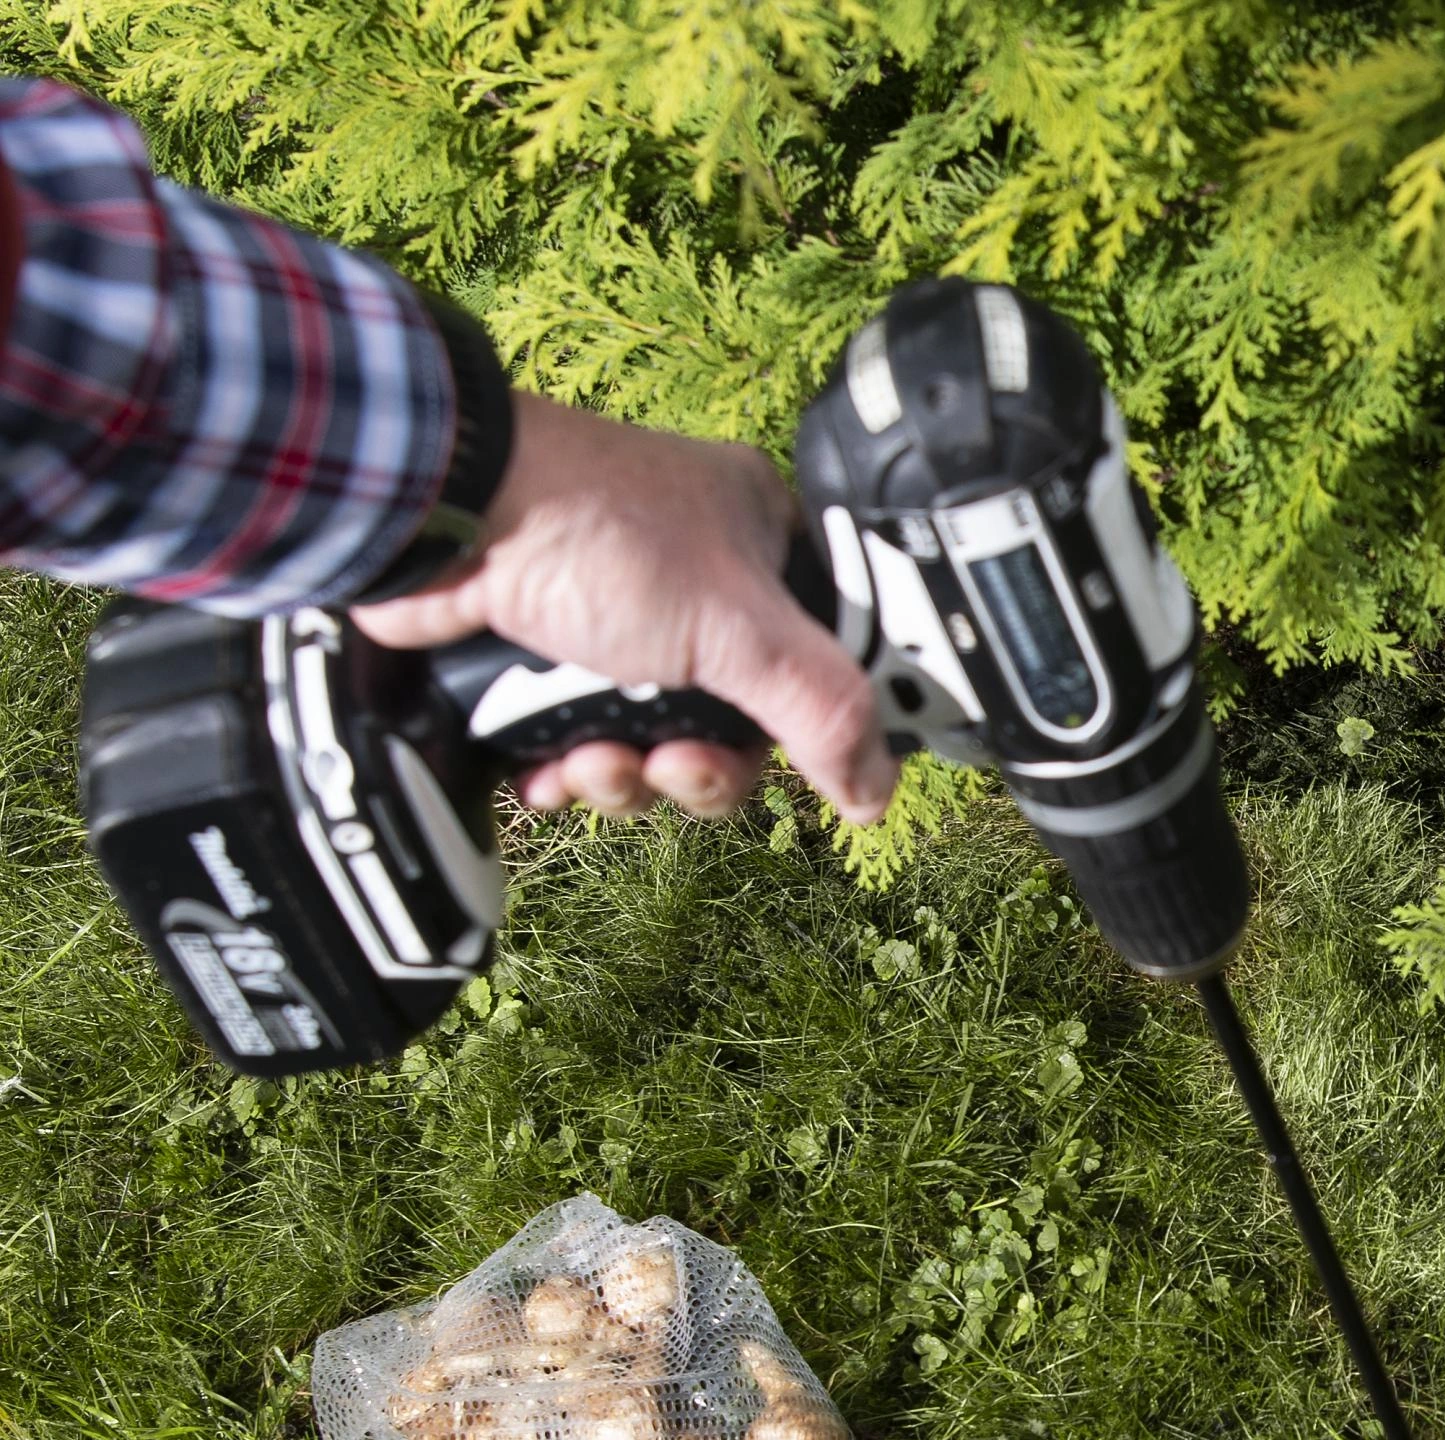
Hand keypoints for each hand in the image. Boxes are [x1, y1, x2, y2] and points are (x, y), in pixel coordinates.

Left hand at [354, 394, 895, 822]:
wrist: (439, 512)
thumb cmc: (595, 534)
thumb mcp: (735, 627)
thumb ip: (820, 710)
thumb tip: (877, 793)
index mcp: (759, 547)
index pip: (820, 661)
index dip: (808, 726)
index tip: (792, 768)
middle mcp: (695, 585)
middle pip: (736, 725)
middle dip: (698, 768)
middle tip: (670, 761)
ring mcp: (616, 624)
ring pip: (657, 745)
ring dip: (626, 778)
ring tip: (587, 760)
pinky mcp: (546, 661)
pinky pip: (584, 746)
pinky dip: (568, 771)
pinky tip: (545, 771)